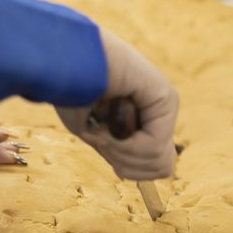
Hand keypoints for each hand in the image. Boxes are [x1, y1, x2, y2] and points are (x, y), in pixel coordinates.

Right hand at [56, 30, 177, 180]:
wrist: (66, 60)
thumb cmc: (72, 92)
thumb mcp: (94, 134)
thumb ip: (117, 151)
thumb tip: (129, 172)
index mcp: (145, 119)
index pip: (154, 167)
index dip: (126, 166)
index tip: (101, 141)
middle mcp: (159, 112)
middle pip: (159, 168)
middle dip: (125, 161)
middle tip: (101, 134)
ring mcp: (165, 105)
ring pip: (157, 161)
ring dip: (121, 152)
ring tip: (101, 125)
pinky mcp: (166, 98)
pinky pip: (153, 145)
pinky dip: (124, 144)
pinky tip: (107, 122)